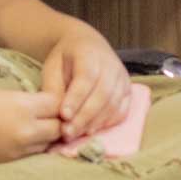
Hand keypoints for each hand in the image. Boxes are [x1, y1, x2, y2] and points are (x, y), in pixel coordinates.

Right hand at [0, 87, 63, 169]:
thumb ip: (20, 100)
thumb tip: (34, 104)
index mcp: (21, 107)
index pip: (59, 104)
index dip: (58, 100)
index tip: (52, 99)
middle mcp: (25, 131)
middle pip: (59, 127)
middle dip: (59, 121)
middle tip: (51, 115)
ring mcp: (16, 150)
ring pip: (47, 145)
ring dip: (48, 137)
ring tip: (39, 128)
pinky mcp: (6, 164)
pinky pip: (31, 156)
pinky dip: (34, 149)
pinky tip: (25, 141)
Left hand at [39, 18, 133, 141]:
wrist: (85, 44)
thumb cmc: (65, 59)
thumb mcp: (52, 67)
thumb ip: (54, 89)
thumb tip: (57, 115)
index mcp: (90, 53)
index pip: (87, 77)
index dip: (76, 98)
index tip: (64, 116)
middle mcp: (111, 64)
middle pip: (102, 93)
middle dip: (84, 116)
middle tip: (67, 132)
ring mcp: (122, 77)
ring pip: (114, 104)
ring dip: (95, 122)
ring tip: (77, 134)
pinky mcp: (128, 90)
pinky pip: (122, 110)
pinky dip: (108, 123)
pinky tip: (92, 130)